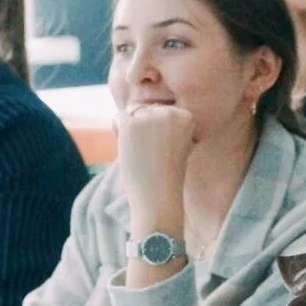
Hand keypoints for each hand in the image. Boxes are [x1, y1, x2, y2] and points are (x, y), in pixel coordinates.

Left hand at [114, 105, 194, 220]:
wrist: (159, 197)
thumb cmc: (167, 175)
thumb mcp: (178, 143)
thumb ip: (168, 124)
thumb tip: (142, 108)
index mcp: (187, 116)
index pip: (162, 110)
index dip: (157, 130)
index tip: (164, 150)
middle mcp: (170, 112)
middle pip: (146, 109)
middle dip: (143, 128)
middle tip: (151, 153)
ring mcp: (150, 117)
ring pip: (132, 112)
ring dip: (131, 130)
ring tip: (141, 152)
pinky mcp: (131, 124)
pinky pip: (118, 118)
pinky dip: (118, 133)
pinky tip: (129, 149)